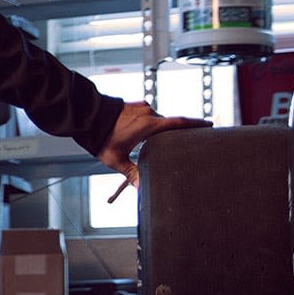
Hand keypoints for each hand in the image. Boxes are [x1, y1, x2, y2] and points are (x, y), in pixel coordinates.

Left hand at [96, 101, 210, 200]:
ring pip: (156, 119)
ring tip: (162, 140)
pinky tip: (144, 134)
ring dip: (159, 128)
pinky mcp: (132, 105)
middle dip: (178, 131)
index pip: (180, 123)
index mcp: (149, 124)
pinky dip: (150, 123)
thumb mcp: (115, 159)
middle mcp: (148, 112)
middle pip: (169, 123)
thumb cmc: (99, 138)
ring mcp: (140, 107)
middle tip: (188, 138)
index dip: (196, 124)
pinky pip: (147, 114)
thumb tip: (142, 189)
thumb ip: (131, 173)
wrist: (83, 116)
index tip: (210, 124)